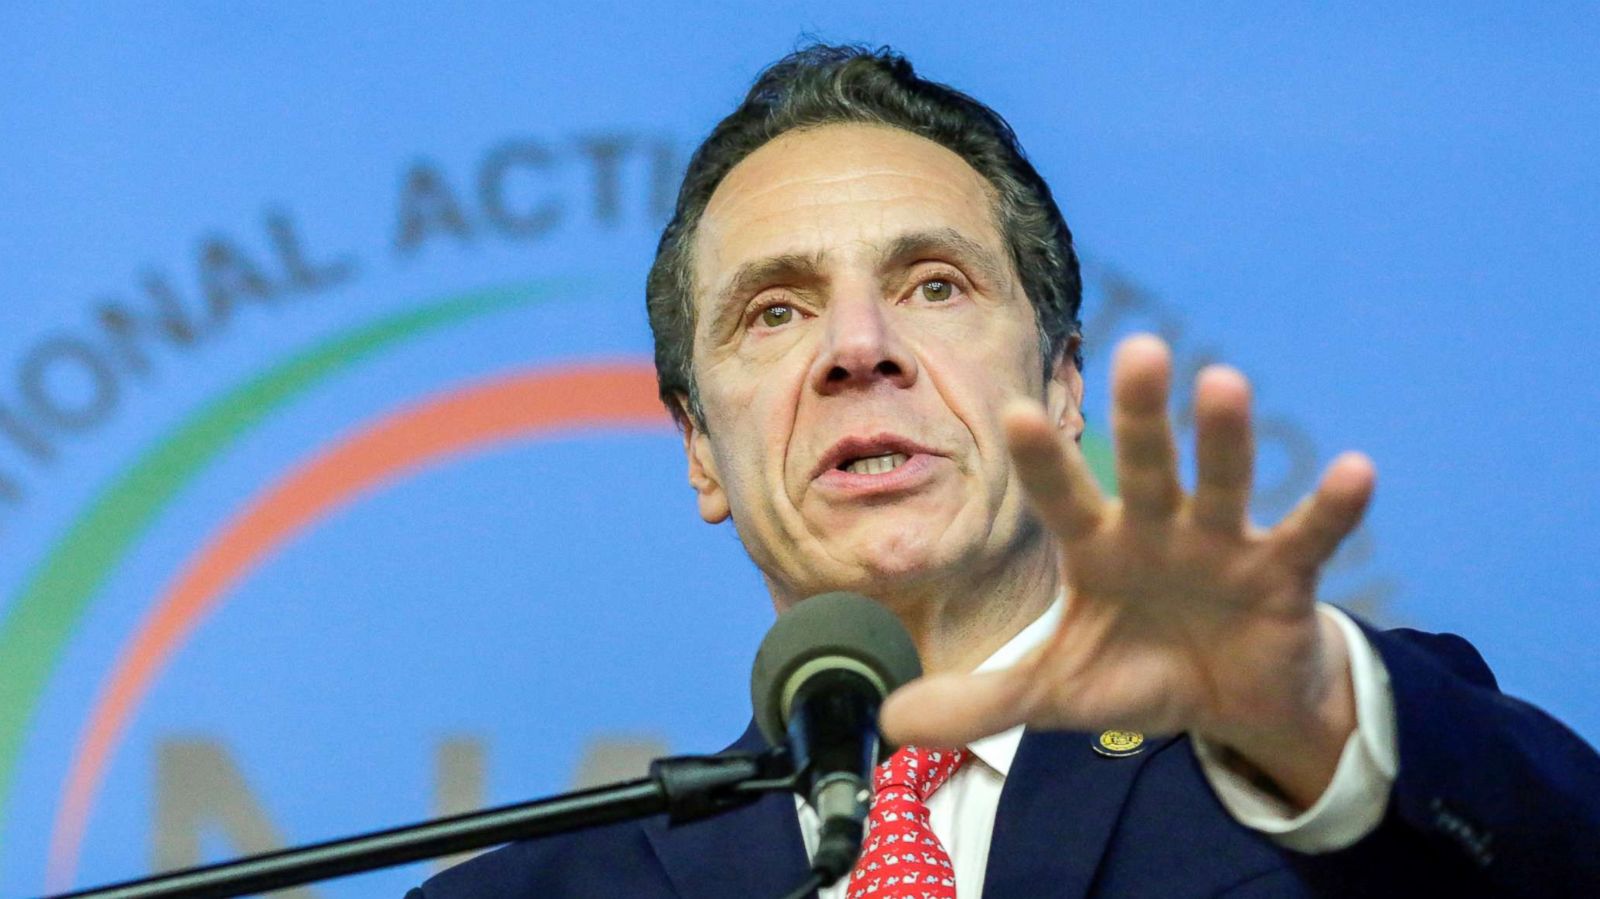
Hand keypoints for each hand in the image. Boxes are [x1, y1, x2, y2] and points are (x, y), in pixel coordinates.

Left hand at [879, 334, 1373, 806]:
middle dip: (1142, 415)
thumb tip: (889, 722)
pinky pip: (1310, 534)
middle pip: (1144, 465)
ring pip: (1223, 482)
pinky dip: (1333, 507)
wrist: (1227, 701)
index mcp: (1096, 548)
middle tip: (1141, 350)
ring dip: (1226, 438)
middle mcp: (1156, 529)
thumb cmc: (1134, 672)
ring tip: (1225, 382)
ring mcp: (1223, 544)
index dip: (1043, 461)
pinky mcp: (1284, 572)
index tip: (1013, 413)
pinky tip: (1356, 469)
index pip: (1062, 497)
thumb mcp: (1052, 693)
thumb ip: (978, 702)